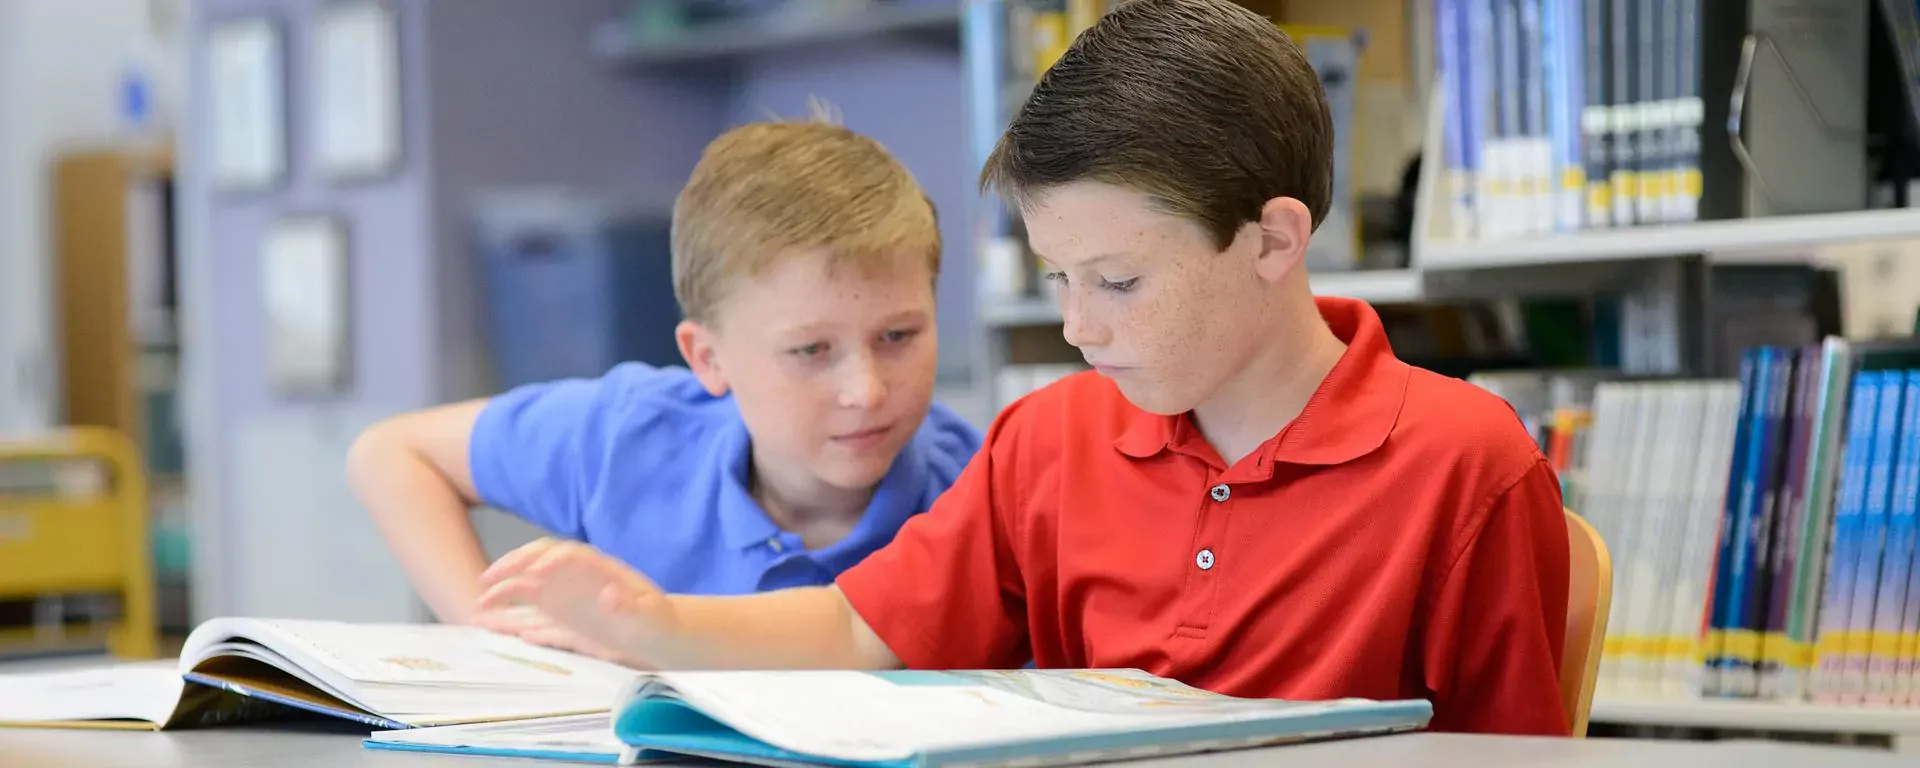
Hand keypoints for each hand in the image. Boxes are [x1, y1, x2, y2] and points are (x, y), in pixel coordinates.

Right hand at [476, 538, 670, 666]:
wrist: (661, 637)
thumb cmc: (659, 623)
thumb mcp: (651, 616)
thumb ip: (631, 606)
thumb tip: (609, 596)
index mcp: (600, 570)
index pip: (569, 555)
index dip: (549, 560)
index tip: (533, 574)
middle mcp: (578, 580)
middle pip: (539, 563)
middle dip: (511, 566)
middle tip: (486, 580)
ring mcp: (568, 599)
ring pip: (529, 590)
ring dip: (504, 595)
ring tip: (478, 608)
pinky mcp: (563, 621)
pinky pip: (534, 618)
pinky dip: (513, 622)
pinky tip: (493, 628)